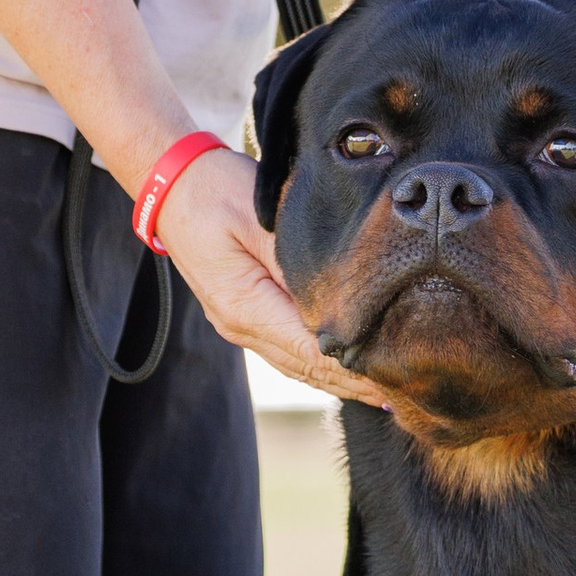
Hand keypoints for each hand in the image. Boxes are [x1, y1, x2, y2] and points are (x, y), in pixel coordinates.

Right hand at [152, 145, 382, 405]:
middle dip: (354, 383)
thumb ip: (297, 264)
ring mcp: (237, 325)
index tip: (394, 376)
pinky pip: (286, 349)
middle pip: (306, 368)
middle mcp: (239, 326)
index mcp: (244, 306)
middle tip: (405, 391)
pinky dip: (318, 362)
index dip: (354, 369)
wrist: (170, 184)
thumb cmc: (216, 190)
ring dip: (338, 379)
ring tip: (384, 389)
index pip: (310, 351)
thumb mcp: (261, 219)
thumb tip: (338, 300)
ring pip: (296, 365)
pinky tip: (346, 366)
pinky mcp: (241, 315)